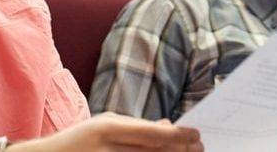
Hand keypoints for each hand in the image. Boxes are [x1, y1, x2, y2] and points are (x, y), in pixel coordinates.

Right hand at [10, 113, 202, 151]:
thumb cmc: (77, 143)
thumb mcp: (104, 126)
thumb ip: (135, 128)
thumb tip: (168, 127)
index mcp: (108, 128)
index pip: (153, 134)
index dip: (180, 137)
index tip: (197, 135)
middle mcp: (108, 149)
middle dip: (182, 151)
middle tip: (200, 148)